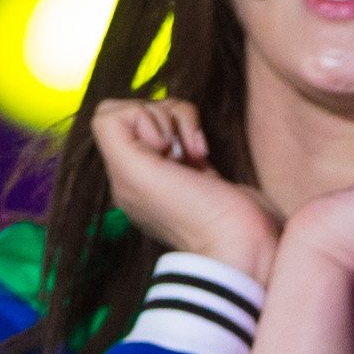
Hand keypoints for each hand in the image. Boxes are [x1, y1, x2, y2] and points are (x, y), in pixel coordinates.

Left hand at [92, 97, 279, 285]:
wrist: (243, 245)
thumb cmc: (193, 213)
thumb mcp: (136, 172)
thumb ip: (115, 133)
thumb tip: (136, 113)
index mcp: (121, 174)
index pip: (110, 115)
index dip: (138, 118)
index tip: (158, 149)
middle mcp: (139, 169)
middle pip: (140, 109)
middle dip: (164, 120)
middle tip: (177, 154)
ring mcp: (169, 167)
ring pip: (165, 113)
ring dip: (183, 124)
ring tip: (195, 155)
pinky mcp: (197, 164)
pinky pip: (186, 128)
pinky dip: (196, 132)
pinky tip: (204, 155)